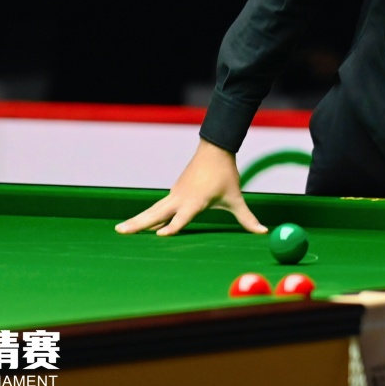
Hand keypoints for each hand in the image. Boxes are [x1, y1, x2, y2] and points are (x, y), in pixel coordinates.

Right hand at [115, 139, 267, 236]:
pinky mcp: (173, 192)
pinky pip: (158, 206)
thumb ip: (247, 218)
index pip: (182, 218)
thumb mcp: (236, 198)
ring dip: (137, 219)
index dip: (172, 227)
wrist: (214, 149)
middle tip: (120, 232)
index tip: (159, 236)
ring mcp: (174, 194)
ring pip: (153, 210)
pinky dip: (146, 215)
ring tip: (120, 230)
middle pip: (156, 214)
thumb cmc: (225, 175)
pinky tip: (137, 224)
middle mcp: (181, 198)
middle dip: (138, 223)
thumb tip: (264, 232)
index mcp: (196, 202)